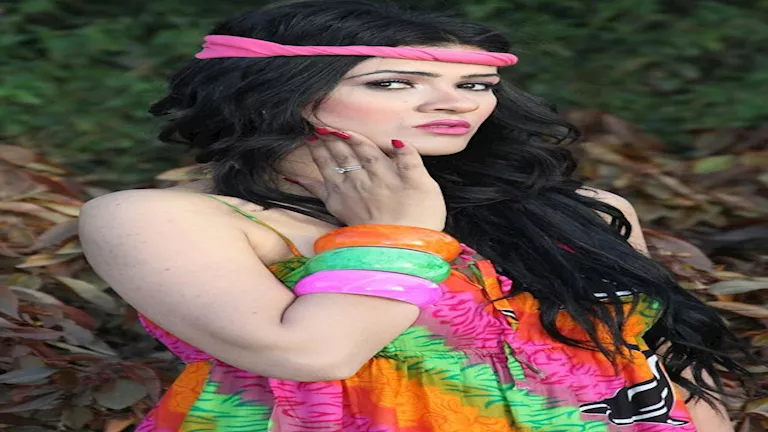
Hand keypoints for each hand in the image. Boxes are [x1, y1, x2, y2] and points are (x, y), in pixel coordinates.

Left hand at [289, 128, 445, 230]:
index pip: (364, 146)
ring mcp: (347, 193)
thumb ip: (411, 160)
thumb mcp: (426, 186)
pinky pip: (317, 191)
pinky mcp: (338, 208)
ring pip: (329, 165)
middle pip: (343, 152)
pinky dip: (304, 182)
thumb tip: (397, 141)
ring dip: (318, 151)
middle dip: (330, 137)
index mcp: (383, 170)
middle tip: (317, 123)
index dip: (351, 133)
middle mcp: (361, 178)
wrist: (399, 249)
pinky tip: (292, 175)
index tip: (339, 123)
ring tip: (309, 138)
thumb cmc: (419, 219)